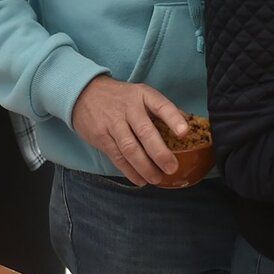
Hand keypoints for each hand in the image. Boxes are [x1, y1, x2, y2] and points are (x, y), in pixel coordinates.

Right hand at [70, 76, 186, 186]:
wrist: (84, 93)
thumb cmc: (120, 98)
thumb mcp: (141, 94)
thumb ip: (161, 109)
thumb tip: (189, 124)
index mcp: (143, 95)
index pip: (161, 105)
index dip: (173, 119)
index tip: (184, 133)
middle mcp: (128, 108)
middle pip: (145, 132)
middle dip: (160, 153)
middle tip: (171, 168)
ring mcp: (113, 123)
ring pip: (130, 148)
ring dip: (145, 167)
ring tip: (157, 178)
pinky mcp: (101, 137)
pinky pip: (117, 157)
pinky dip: (130, 171)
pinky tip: (140, 179)